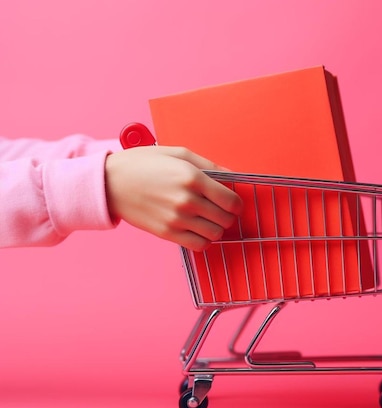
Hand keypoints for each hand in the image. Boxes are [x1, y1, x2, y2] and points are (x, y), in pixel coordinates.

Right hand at [105, 146, 242, 250]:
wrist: (110, 182)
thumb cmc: (143, 164)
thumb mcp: (178, 153)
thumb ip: (208, 164)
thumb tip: (232, 176)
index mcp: (192, 178)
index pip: (231, 200)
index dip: (237, 203)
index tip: (233, 202)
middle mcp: (186, 200)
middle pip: (226, 219)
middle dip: (228, 215)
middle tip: (219, 209)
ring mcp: (176, 219)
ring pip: (215, 234)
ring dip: (216, 228)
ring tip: (208, 219)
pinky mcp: (167, 233)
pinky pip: (199, 245)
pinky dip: (203, 240)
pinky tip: (197, 230)